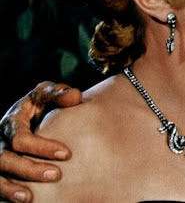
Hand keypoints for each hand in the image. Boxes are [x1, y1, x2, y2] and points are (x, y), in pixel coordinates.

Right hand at [0, 81, 81, 202]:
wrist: (33, 112)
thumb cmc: (43, 103)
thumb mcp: (49, 95)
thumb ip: (60, 94)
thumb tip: (75, 96)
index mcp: (12, 121)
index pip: (20, 138)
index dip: (41, 147)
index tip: (66, 154)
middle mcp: (1, 140)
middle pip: (6, 159)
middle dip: (30, 169)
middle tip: (56, 175)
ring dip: (11, 188)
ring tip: (29, 197)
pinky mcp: (1, 170)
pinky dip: (6, 194)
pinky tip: (24, 201)